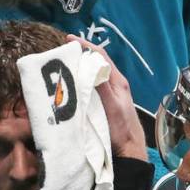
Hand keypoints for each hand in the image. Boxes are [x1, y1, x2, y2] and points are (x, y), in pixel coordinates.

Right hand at [68, 34, 146, 160]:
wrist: (129, 150)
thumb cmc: (122, 129)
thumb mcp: (112, 106)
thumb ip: (102, 86)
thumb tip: (91, 65)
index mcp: (117, 81)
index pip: (101, 56)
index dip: (85, 46)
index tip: (69, 40)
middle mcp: (113, 85)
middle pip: (96, 64)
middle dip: (79, 56)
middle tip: (61, 55)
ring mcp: (109, 95)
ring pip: (92, 76)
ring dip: (79, 70)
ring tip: (62, 68)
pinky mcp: (104, 105)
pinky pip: (91, 88)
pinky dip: (80, 83)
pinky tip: (70, 87)